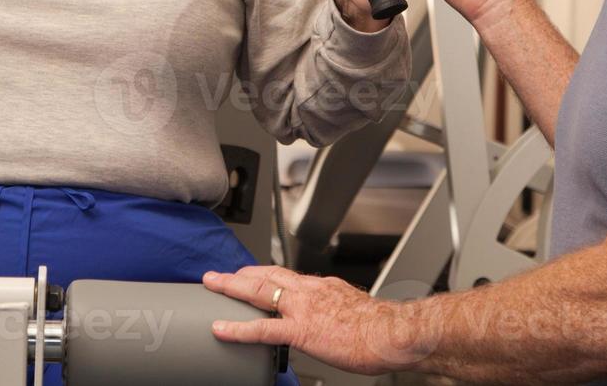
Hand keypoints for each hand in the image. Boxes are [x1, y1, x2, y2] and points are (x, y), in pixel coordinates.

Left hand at [204, 266, 432, 375]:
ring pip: (259, 292)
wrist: (393, 333)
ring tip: (213, 285)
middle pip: (267, 275)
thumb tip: (334, 320)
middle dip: (241, 274)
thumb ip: (337, 310)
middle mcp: (309, 291)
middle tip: (221, 274)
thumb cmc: (382, 327)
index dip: (265, 274)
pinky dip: (238, 328)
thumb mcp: (356, 310)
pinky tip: (221, 329)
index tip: (252, 275)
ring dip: (231, 287)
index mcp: (323, 286)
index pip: (287, 276)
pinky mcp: (300, 330)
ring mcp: (302, 309)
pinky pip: (262, 328)